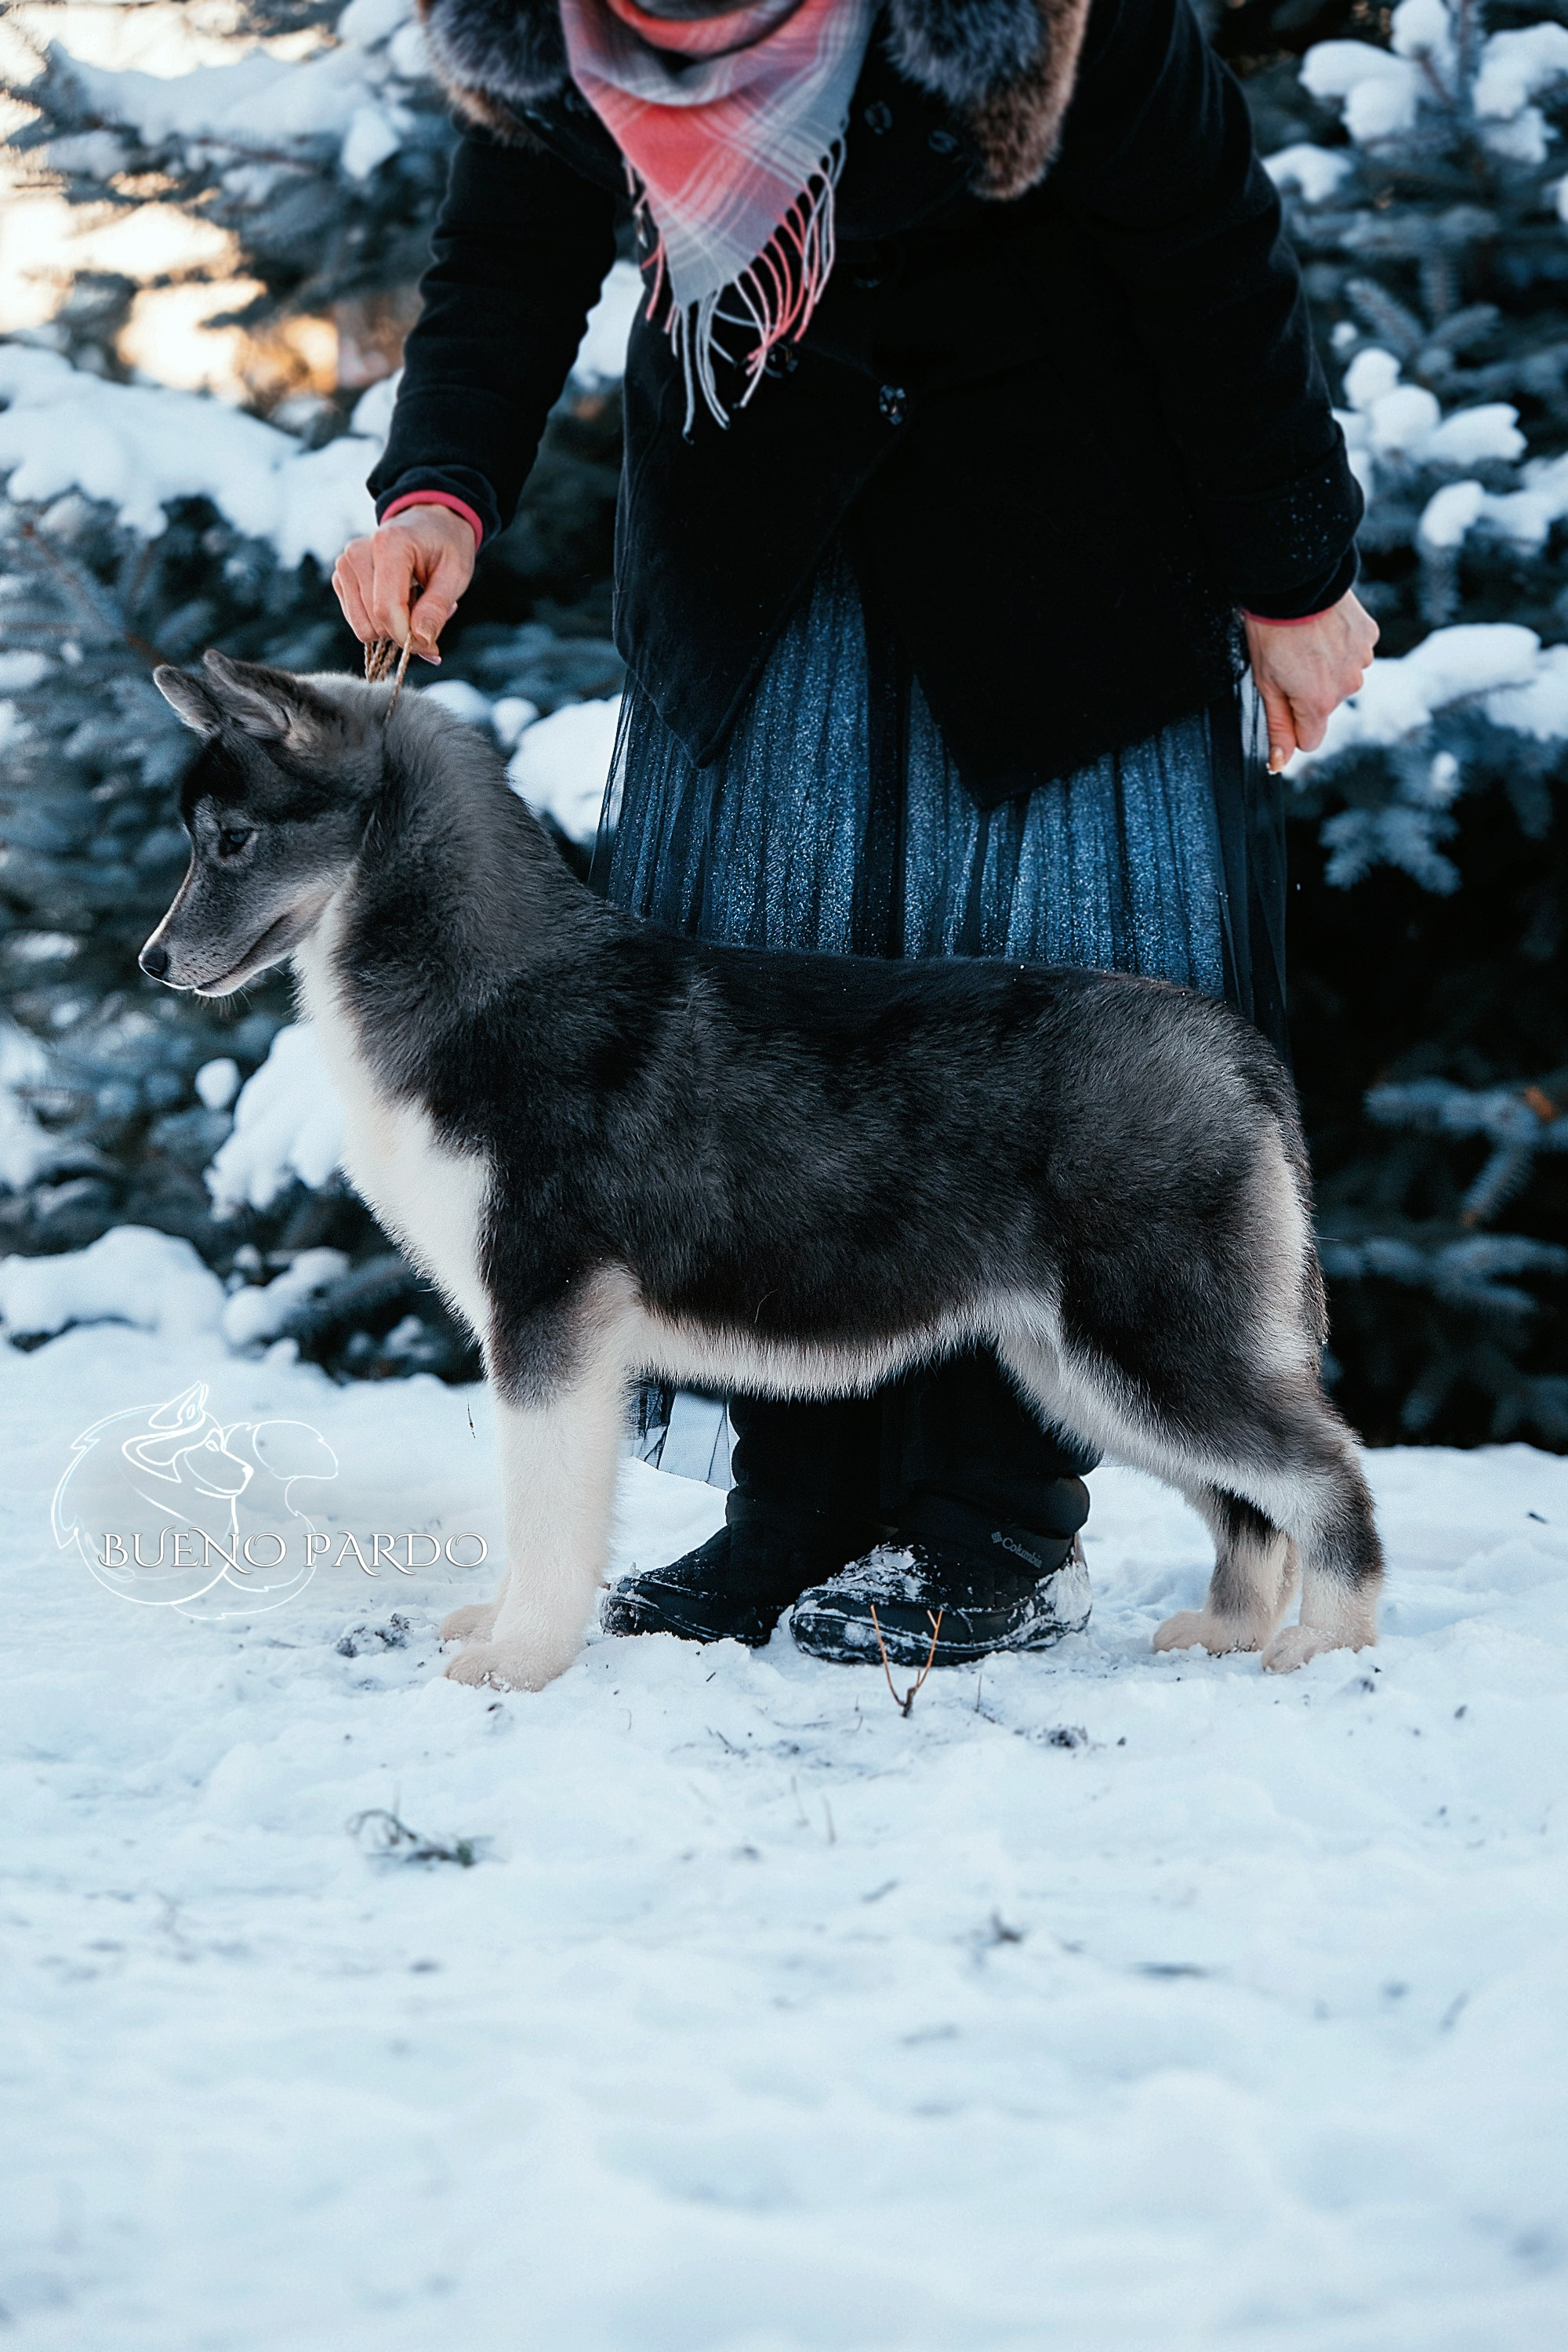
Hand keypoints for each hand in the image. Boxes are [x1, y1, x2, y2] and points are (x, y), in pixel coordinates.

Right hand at [331, 505, 476, 663]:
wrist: (429, 522)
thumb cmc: (445, 544)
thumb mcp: (456, 574)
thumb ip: (437, 608)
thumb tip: (421, 642)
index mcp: (388, 544)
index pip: (386, 608)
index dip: (408, 637)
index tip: (431, 647)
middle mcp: (357, 553)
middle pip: (374, 622)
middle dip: (404, 631)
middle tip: (427, 614)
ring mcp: (345, 565)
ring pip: (363, 627)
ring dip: (392, 627)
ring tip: (413, 604)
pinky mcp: (341, 578)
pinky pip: (358, 621)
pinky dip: (380, 622)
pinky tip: (397, 601)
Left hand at [1244, 590, 1378, 771]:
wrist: (1294, 584)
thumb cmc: (1272, 633)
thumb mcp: (1266, 685)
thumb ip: (1278, 727)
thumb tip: (1280, 763)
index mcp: (1319, 703)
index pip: (1311, 739)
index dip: (1293, 725)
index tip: (1283, 700)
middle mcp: (1347, 686)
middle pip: (1325, 707)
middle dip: (1308, 693)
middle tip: (1289, 662)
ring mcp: (1362, 660)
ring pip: (1341, 680)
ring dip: (1326, 668)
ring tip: (1306, 643)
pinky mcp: (1369, 636)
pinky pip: (1354, 654)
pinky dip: (1340, 646)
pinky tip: (1323, 630)